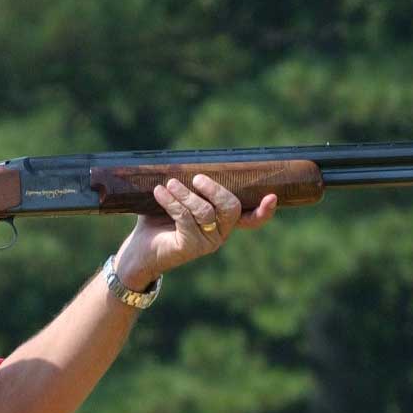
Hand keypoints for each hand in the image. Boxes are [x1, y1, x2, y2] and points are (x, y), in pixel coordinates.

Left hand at [113, 174, 277, 289]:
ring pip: (204, 211)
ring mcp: (206, 243)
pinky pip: (185, 217)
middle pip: (231, 208)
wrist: (140, 251)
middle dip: (215, 189)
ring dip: (185, 194)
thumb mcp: (177, 199)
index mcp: (222, 222)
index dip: (264, 211)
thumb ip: (190, 185)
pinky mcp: (190, 247)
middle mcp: (220, 234)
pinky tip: (159, 192)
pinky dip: (171, 201)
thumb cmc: (159, 221)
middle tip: (196, 179)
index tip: (272, 197)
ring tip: (169, 184)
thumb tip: (191, 161)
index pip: (251, 219)